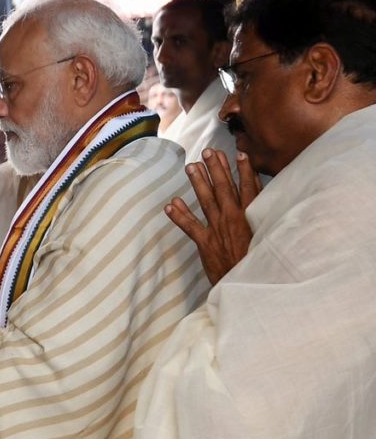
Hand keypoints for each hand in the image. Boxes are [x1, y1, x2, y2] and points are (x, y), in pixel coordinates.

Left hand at [165, 149, 260, 284]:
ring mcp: (218, 231)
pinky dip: (179, 215)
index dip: (244, 170)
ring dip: (198, 183)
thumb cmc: (261, 264)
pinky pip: (190, 226)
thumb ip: (263, 220)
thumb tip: (263, 203)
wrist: (251, 287)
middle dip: (216, 168)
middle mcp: (234, 220)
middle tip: (208, 151)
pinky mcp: (206, 244)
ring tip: (191, 167)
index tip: (238, 154)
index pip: (249, 188)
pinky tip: (170, 204)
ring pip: (206, 201)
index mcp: (252, 218)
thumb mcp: (268, 239)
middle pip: (224, 188)